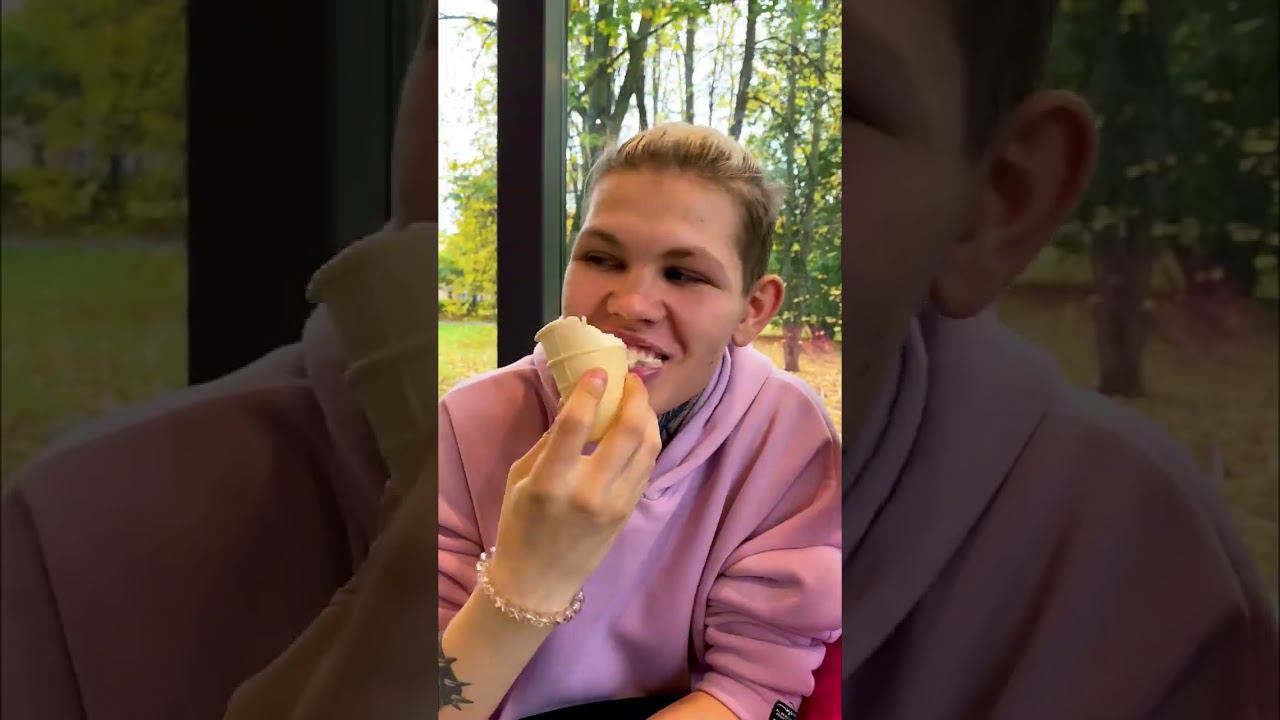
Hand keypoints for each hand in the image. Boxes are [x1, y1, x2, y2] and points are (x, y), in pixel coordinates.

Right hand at [487, 370, 659, 614]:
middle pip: (627, 432)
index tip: (598, 371)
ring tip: (638, 399)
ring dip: (647, 416)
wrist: (538, 582)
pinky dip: (647, 441)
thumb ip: (550, 441)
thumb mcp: (520, 478)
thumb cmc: (520, 525)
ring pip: (648, 448)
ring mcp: (614, 505)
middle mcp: (587, 493)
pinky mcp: (629, 513)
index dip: (590, 392)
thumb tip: (575, 401)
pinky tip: (639, 428)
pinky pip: (647, 467)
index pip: (576, 427)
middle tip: (632, 379)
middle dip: (635, 397)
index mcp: (550, 483)